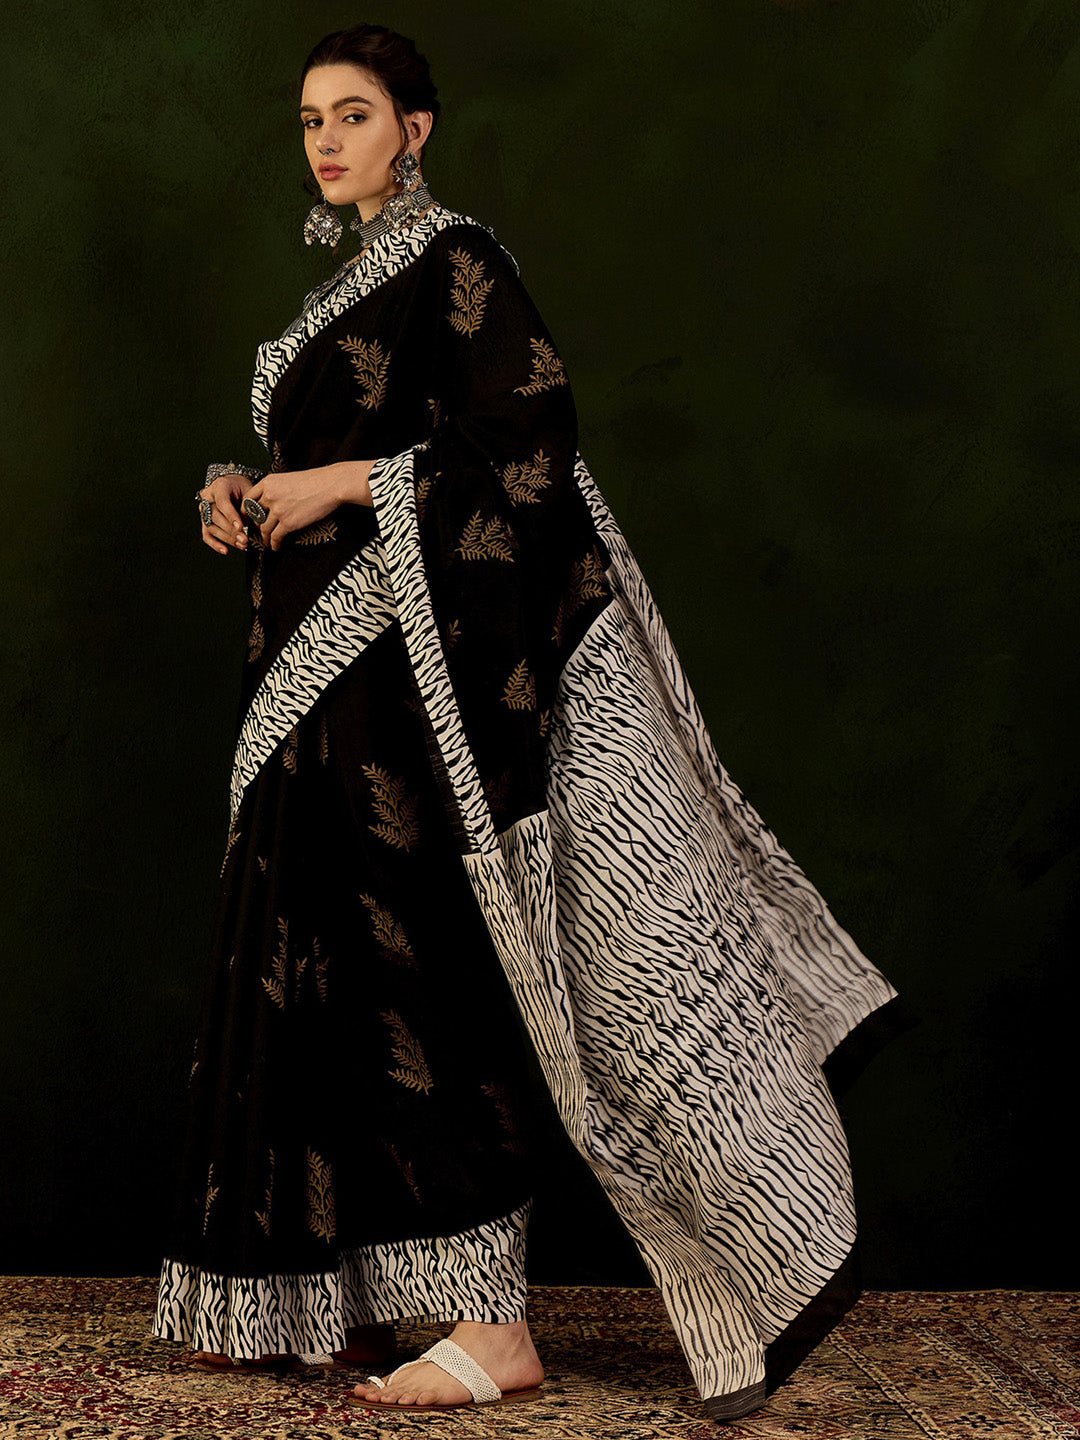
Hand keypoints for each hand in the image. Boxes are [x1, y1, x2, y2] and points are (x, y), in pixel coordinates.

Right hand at [198, 471, 254, 555]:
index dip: (231, 516)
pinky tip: (226, 550)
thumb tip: (252, 525)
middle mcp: (208, 497)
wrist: (235, 486)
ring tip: (242, 545)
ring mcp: (204, 510)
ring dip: (227, 539)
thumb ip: (248, 506)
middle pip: (215, 517)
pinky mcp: (205, 521)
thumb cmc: (243, 489)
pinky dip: (215, 544)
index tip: (241, 526)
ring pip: (211, 527)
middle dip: (231, 531)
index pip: (222, 503)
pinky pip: (206, 534)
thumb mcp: (248, 492)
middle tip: (245, 539)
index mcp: (219, 486)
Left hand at [244, 461, 374, 550]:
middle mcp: (269, 496)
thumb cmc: (315, 480)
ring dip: (265, 537)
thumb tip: (274, 500)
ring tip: (267, 541)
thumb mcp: (289, 478)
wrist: (330, 485)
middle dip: (257, 525)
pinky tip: (276, 546)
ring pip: (264, 528)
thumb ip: (277, 489)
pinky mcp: (288, 523)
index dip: (247, 510)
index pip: (248, 498)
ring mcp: (278, 510)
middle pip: (255, 515)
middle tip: (259, 530)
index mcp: (268, 482)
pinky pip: (276, 536)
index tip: (249, 516)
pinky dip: (274, 543)